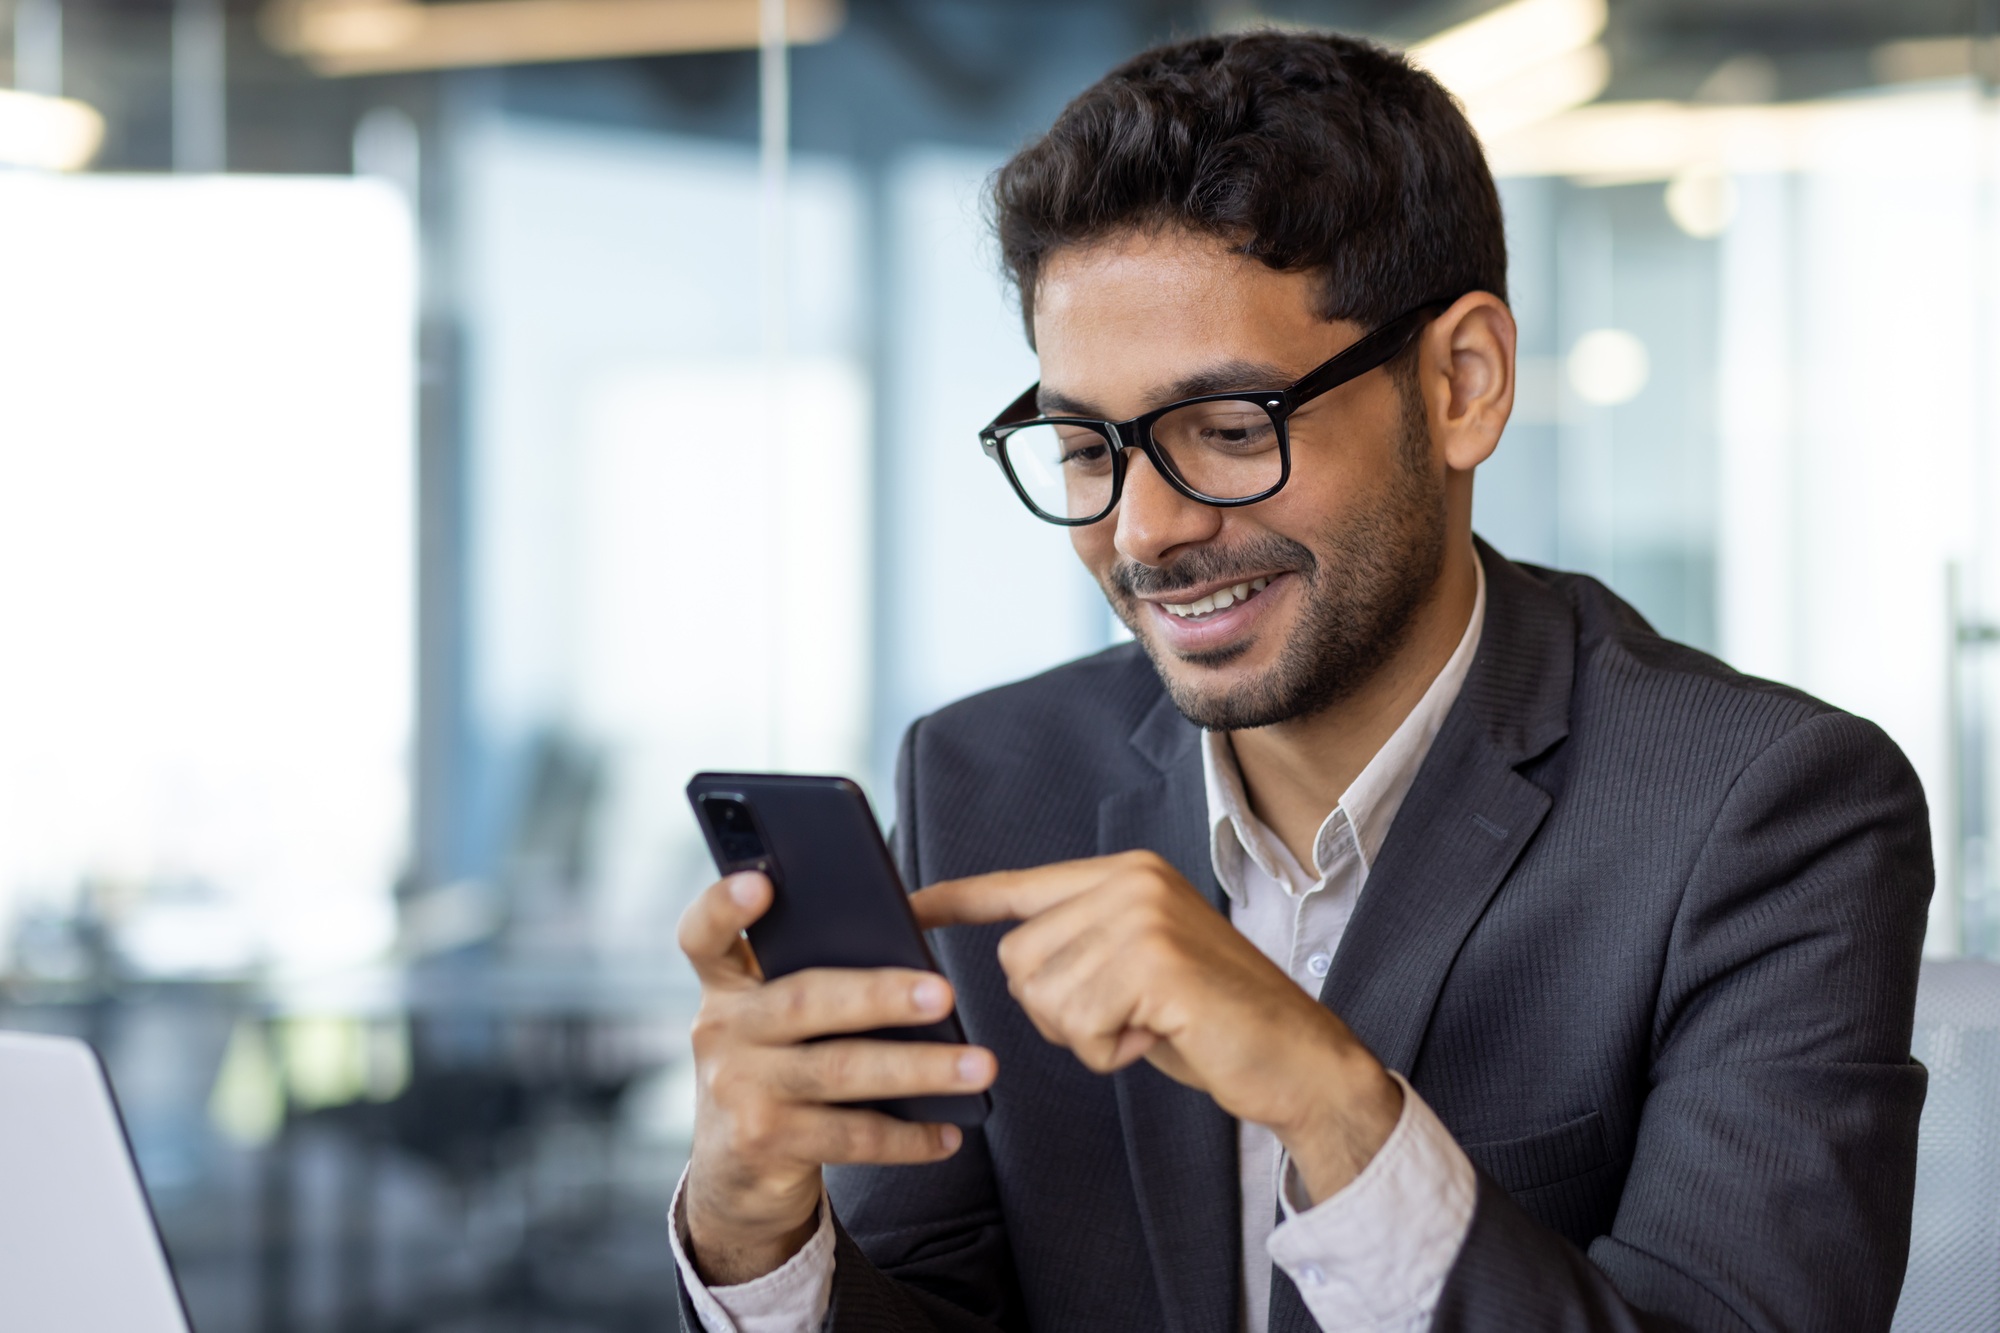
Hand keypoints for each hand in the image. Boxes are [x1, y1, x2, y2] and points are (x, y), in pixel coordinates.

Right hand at [676, 871, 997, 1285]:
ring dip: (918, 1069)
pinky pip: (849, 1135)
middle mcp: (722, 1032)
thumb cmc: (775, 1073)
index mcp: (726, 987)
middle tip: (945, 992)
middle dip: (880, 995)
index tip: (759, 882)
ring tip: (978, 1066)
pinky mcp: (762, 1144)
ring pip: (839, 1071)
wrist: (734, 1176)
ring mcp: (737, 1090)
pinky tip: (948, 1133)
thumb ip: (810, 983)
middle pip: (803, 1001)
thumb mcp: (771, 1024)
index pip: (703, 936)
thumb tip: (912, 960)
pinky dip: (907, 1136)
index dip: (723, 908)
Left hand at [912, 851, 1400, 1203]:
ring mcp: (1143, 915)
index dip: (955, 901)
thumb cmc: (1210, 1022)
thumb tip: (1013, 962)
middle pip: (1017, 960)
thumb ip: (1080, 949)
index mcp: (1124, 873)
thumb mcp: (1135, 969)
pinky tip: (1157, 1037)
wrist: (1297, 1057)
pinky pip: (1078, 1025)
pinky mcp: (1154, 960)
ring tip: (1146, 1024)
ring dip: (1086, 1034)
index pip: (1017, 886)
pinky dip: (1109, 1051)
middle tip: (1124, 1017)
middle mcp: (1131, 880)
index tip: (904, 909)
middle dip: (1057, 1010)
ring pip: (1042, 996)